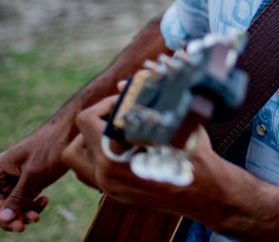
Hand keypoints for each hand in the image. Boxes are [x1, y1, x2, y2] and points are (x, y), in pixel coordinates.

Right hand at [0, 118, 72, 232]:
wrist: (71, 133)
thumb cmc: (51, 145)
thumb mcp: (34, 172)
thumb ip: (18, 195)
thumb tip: (5, 217)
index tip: (10, 209)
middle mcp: (4, 176)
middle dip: (9, 217)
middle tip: (23, 226)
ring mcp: (17, 181)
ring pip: (12, 207)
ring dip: (23, 214)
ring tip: (37, 216)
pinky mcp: (31, 184)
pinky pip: (25, 202)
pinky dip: (32, 207)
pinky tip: (44, 201)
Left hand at [63, 95, 236, 223]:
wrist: (204, 191)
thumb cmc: (190, 155)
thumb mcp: (170, 124)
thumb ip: (142, 103)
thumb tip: (122, 84)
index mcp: (112, 159)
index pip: (86, 122)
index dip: (103, 105)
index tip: (123, 102)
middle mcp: (105, 177)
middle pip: (74, 147)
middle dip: (91, 127)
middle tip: (115, 118)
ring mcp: (110, 189)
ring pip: (81, 164)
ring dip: (92, 145)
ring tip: (117, 133)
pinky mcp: (117, 194)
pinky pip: (94, 174)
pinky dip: (102, 158)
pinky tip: (127, 148)